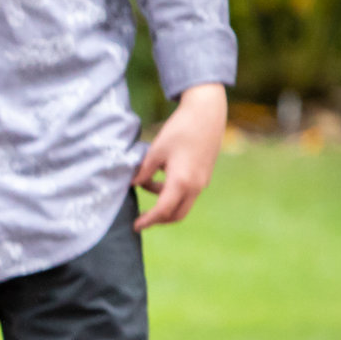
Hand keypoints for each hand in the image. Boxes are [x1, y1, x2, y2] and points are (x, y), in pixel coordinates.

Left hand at [132, 83, 226, 230]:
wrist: (207, 113)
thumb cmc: (180, 129)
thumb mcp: (156, 151)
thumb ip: (144, 171)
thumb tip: (134, 184)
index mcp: (182, 182)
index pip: (163, 210)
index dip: (148, 220)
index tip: (136, 226)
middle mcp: (195, 186)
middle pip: (176, 214)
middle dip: (158, 219)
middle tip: (141, 218)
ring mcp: (202, 181)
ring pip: (182, 203)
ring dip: (163, 201)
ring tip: (145, 183)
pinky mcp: (204, 174)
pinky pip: (188, 192)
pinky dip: (172, 191)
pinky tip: (159, 177)